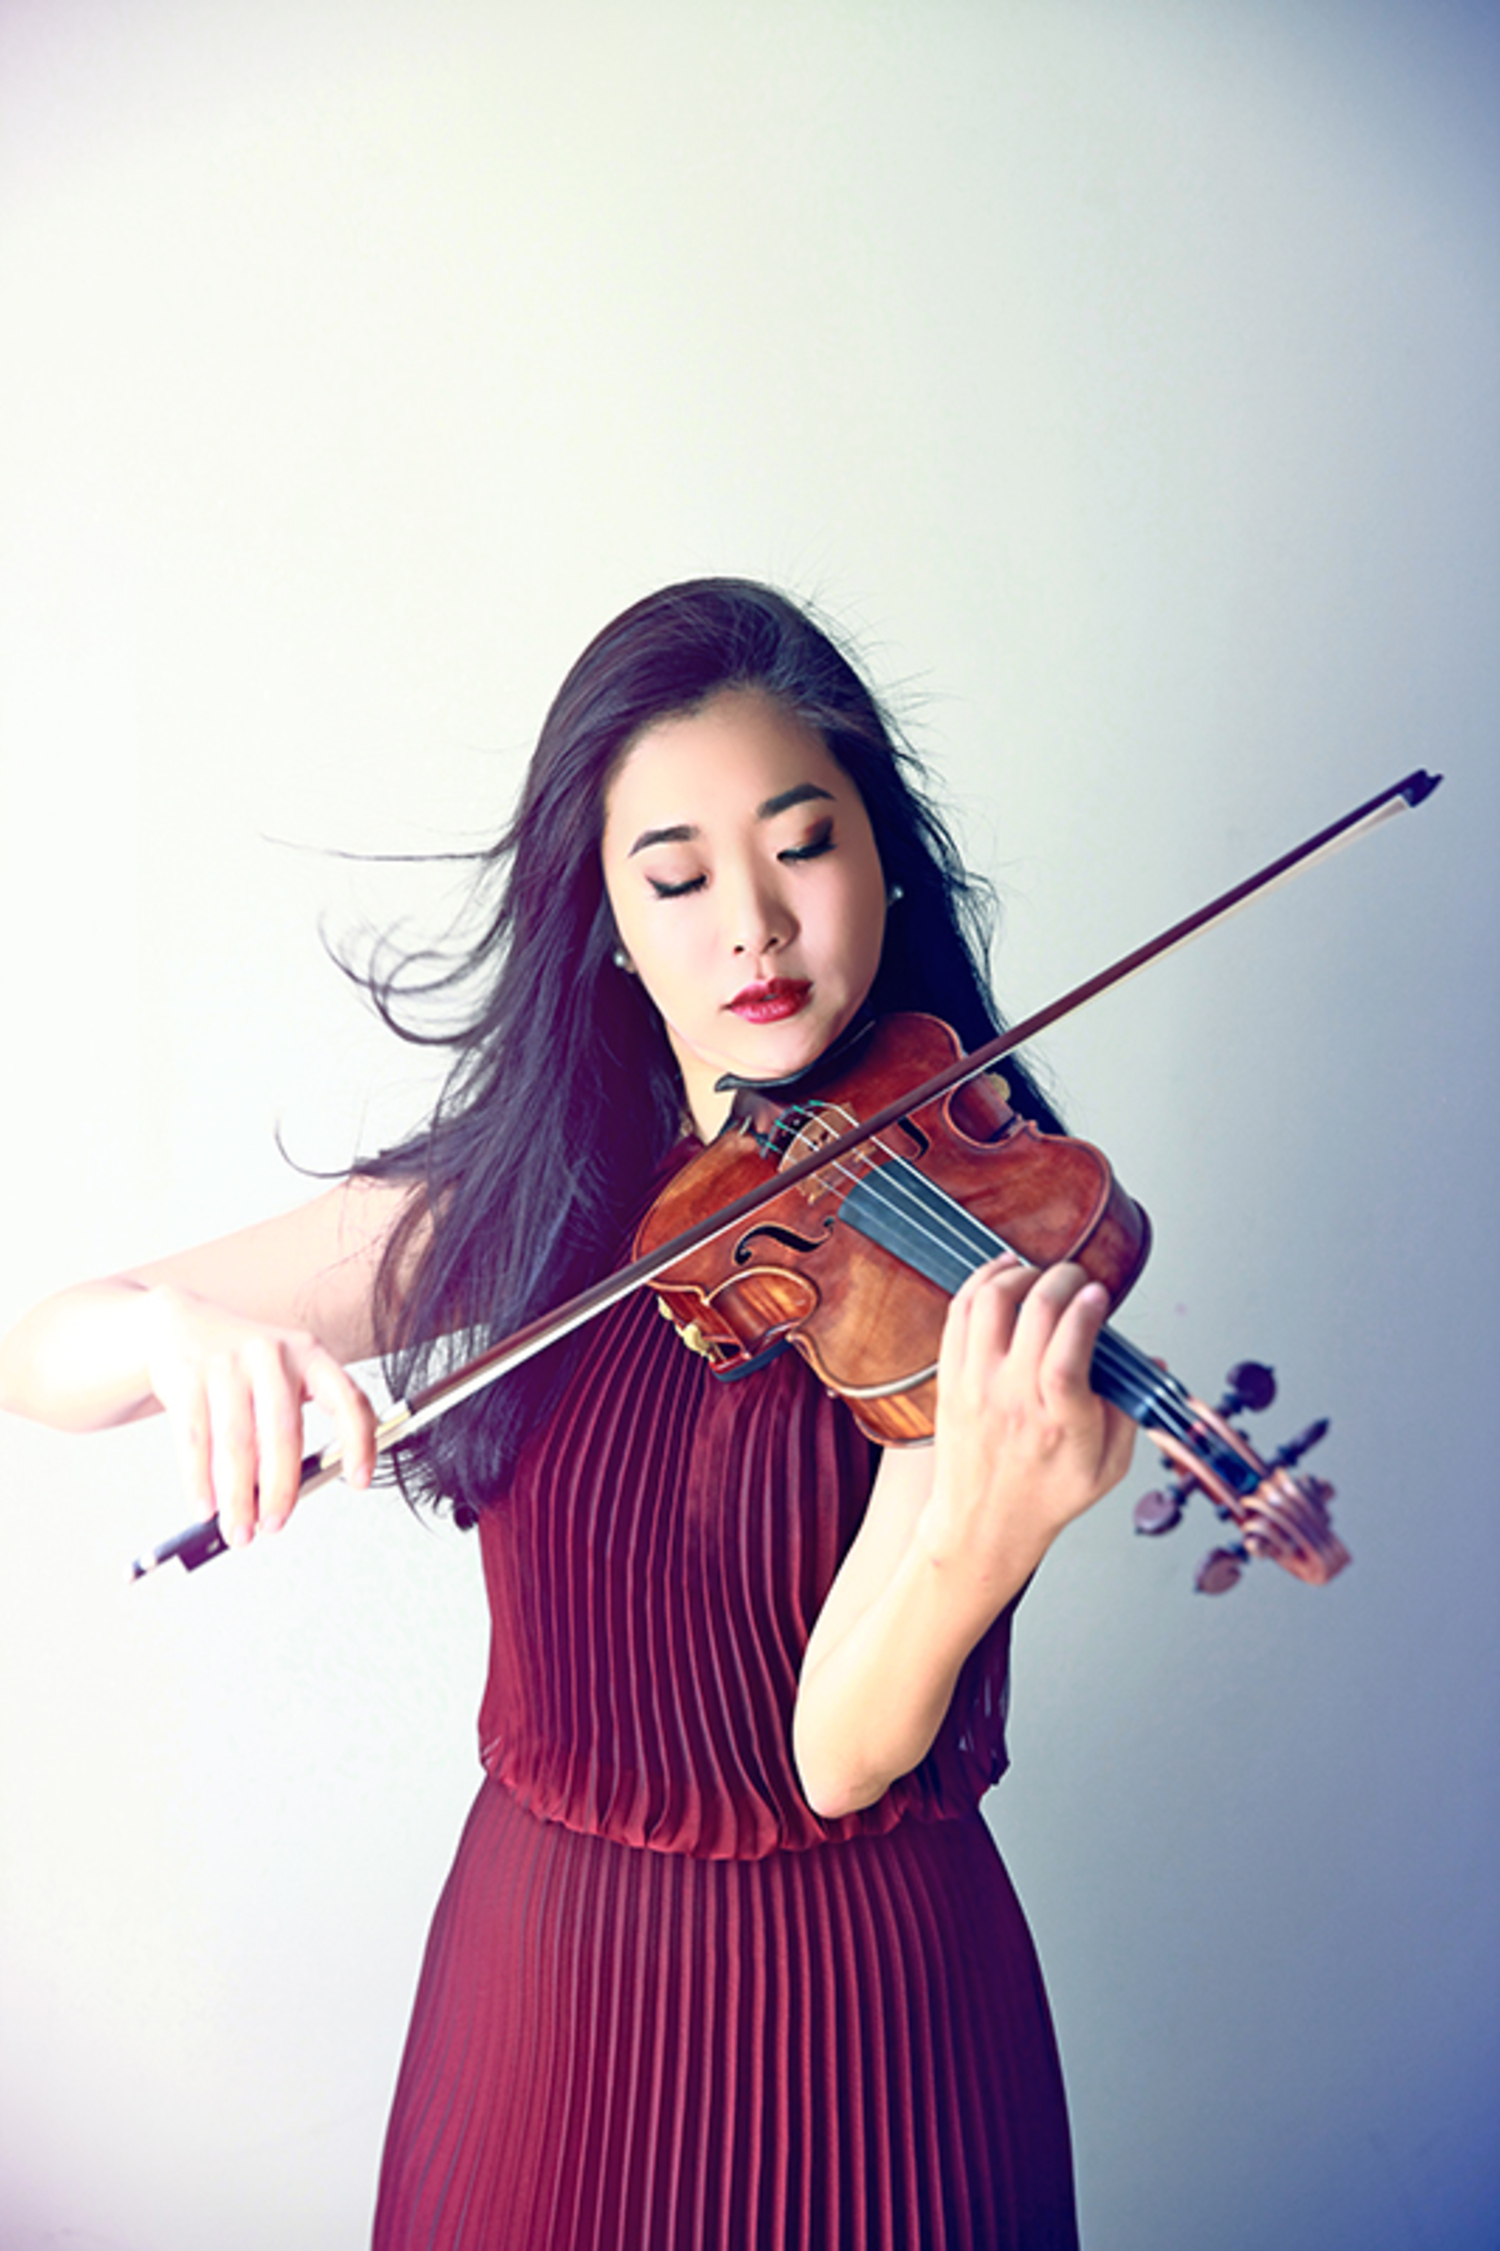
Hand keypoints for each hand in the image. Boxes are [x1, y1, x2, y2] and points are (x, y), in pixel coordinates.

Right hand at [140, 1285, 377, 1546]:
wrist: (180, 1325)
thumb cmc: (241, 1364)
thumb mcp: (279, 1377)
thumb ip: (288, 1426)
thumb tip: (286, 1493)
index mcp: (309, 1354)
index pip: (347, 1399)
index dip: (359, 1442)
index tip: (359, 1481)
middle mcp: (272, 1356)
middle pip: (283, 1433)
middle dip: (281, 1489)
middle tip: (276, 1524)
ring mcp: (228, 1364)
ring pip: (237, 1444)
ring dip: (238, 1497)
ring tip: (240, 1528)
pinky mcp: (188, 1378)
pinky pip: (195, 1440)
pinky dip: (200, 1481)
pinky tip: (206, 1506)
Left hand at [923, 1255, 1136, 1594]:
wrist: (982, 1524)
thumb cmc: (1045, 1497)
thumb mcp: (1109, 1468)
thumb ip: (1130, 1411)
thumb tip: (1149, 1361)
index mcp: (1059, 1424)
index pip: (1067, 1357)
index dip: (1084, 1315)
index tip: (1099, 1295)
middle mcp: (1013, 1399)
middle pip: (1033, 1315)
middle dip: (1063, 1279)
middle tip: (1078, 1278)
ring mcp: (976, 1384)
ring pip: (991, 1302)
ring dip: (1020, 1274)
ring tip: (1040, 1275)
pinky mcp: (951, 1376)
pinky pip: (959, 1312)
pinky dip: (981, 1281)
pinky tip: (1003, 1273)